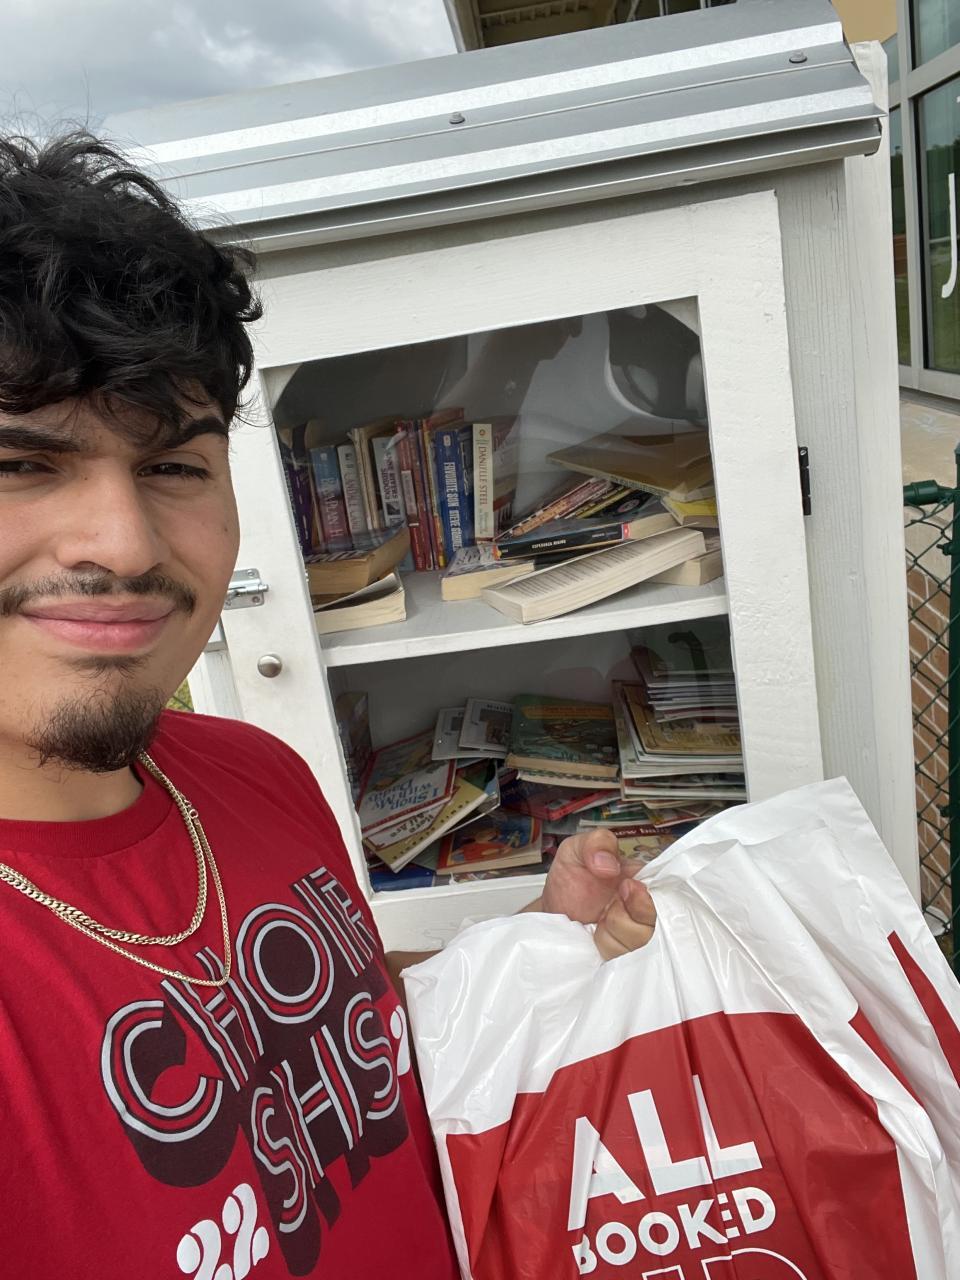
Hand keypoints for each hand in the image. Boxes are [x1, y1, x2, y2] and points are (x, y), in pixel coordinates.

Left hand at [536, 828, 655, 960]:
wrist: (550, 912)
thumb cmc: (569, 879)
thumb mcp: (575, 850)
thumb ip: (596, 843)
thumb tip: (610, 866)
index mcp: (637, 877)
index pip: (665, 884)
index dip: (651, 889)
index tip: (628, 886)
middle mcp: (639, 904)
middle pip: (659, 912)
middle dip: (638, 909)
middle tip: (614, 901)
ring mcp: (631, 929)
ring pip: (644, 935)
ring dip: (618, 925)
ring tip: (600, 917)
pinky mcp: (618, 950)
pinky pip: (625, 953)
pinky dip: (608, 943)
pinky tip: (594, 934)